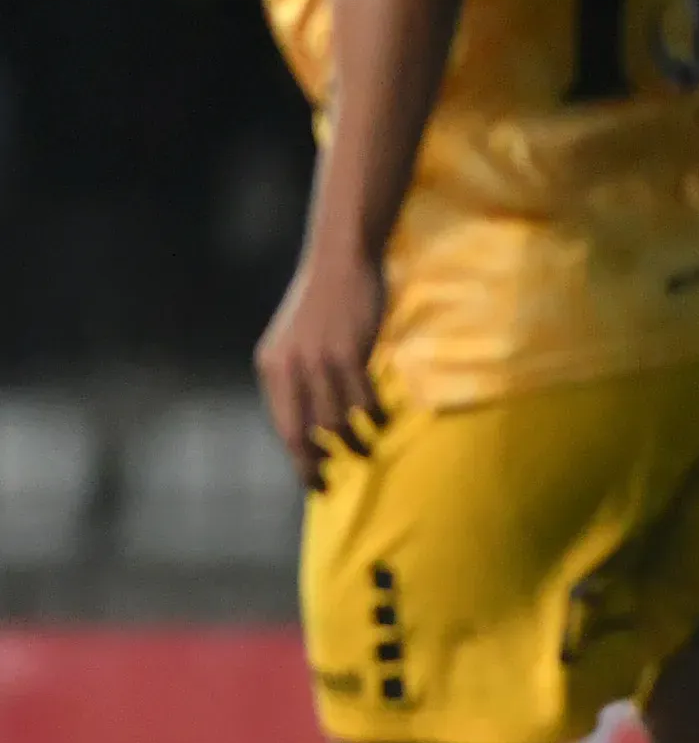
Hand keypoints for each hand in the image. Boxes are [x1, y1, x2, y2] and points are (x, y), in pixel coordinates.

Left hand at [255, 246, 387, 490]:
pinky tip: (382, 420)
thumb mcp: (296, 340)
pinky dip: (374, 416)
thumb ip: (297, 375)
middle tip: (331, 483)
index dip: (298, 459)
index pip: (282, 426)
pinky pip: (362, 399)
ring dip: (353, 443)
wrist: (340, 259)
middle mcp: (288, 368)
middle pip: (301, 433)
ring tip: (367, 450)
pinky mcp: (348, 353)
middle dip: (315, 464)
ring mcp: (318, 361)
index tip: (314, 480)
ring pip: (334, 421)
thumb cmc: (324, 301)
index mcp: (271, 367)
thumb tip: (312, 420)